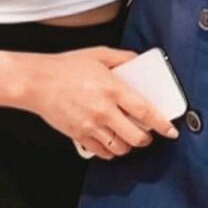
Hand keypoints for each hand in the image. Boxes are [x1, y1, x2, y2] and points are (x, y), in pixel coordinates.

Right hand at [21, 48, 178, 158]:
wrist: (36, 82)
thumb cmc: (65, 67)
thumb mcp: (98, 54)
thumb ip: (122, 58)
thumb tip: (138, 61)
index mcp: (113, 89)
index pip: (146, 112)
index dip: (162, 124)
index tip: (170, 131)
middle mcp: (104, 110)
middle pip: (136, 136)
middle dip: (146, 138)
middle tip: (146, 134)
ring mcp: (91, 126)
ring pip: (120, 148)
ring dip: (128, 145)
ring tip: (128, 137)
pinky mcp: (78, 135)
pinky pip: (101, 152)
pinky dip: (110, 151)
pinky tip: (110, 142)